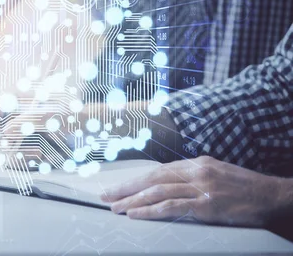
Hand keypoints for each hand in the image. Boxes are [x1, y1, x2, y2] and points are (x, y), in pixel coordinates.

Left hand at [100, 156, 286, 226]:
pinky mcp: (206, 204)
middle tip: (105, 195)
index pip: (157, 171)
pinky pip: (171, 206)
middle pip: (151, 179)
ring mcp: (200, 187)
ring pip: (157, 192)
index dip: (135, 179)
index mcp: (195, 164)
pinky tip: (135, 214)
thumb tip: (169, 184)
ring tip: (115, 207)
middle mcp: (194, 172)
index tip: (117, 186)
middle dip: (126, 188)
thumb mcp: (216, 174)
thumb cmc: (244, 188)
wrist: (272, 195)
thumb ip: (192, 177)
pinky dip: (150, 210)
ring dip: (132, 200)